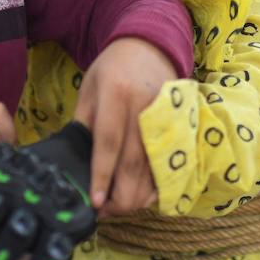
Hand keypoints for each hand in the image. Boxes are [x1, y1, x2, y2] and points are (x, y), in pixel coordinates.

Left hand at [74, 36, 177, 214]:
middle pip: (135, 163)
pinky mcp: (182, 126)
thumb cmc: (112, 69)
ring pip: (155, 169)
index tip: (96, 203)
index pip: (109, 144)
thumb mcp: (89, 90)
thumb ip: (84, 125)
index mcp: (117, 95)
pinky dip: (158, 186)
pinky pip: (171, 165)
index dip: (102, 176)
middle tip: (105, 212)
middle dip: (121, 196)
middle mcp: (146, 108)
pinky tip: (143, 197)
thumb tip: (77, 166)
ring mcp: (168, 118)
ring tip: (120, 207)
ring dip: (138, 196)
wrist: (149, 47)